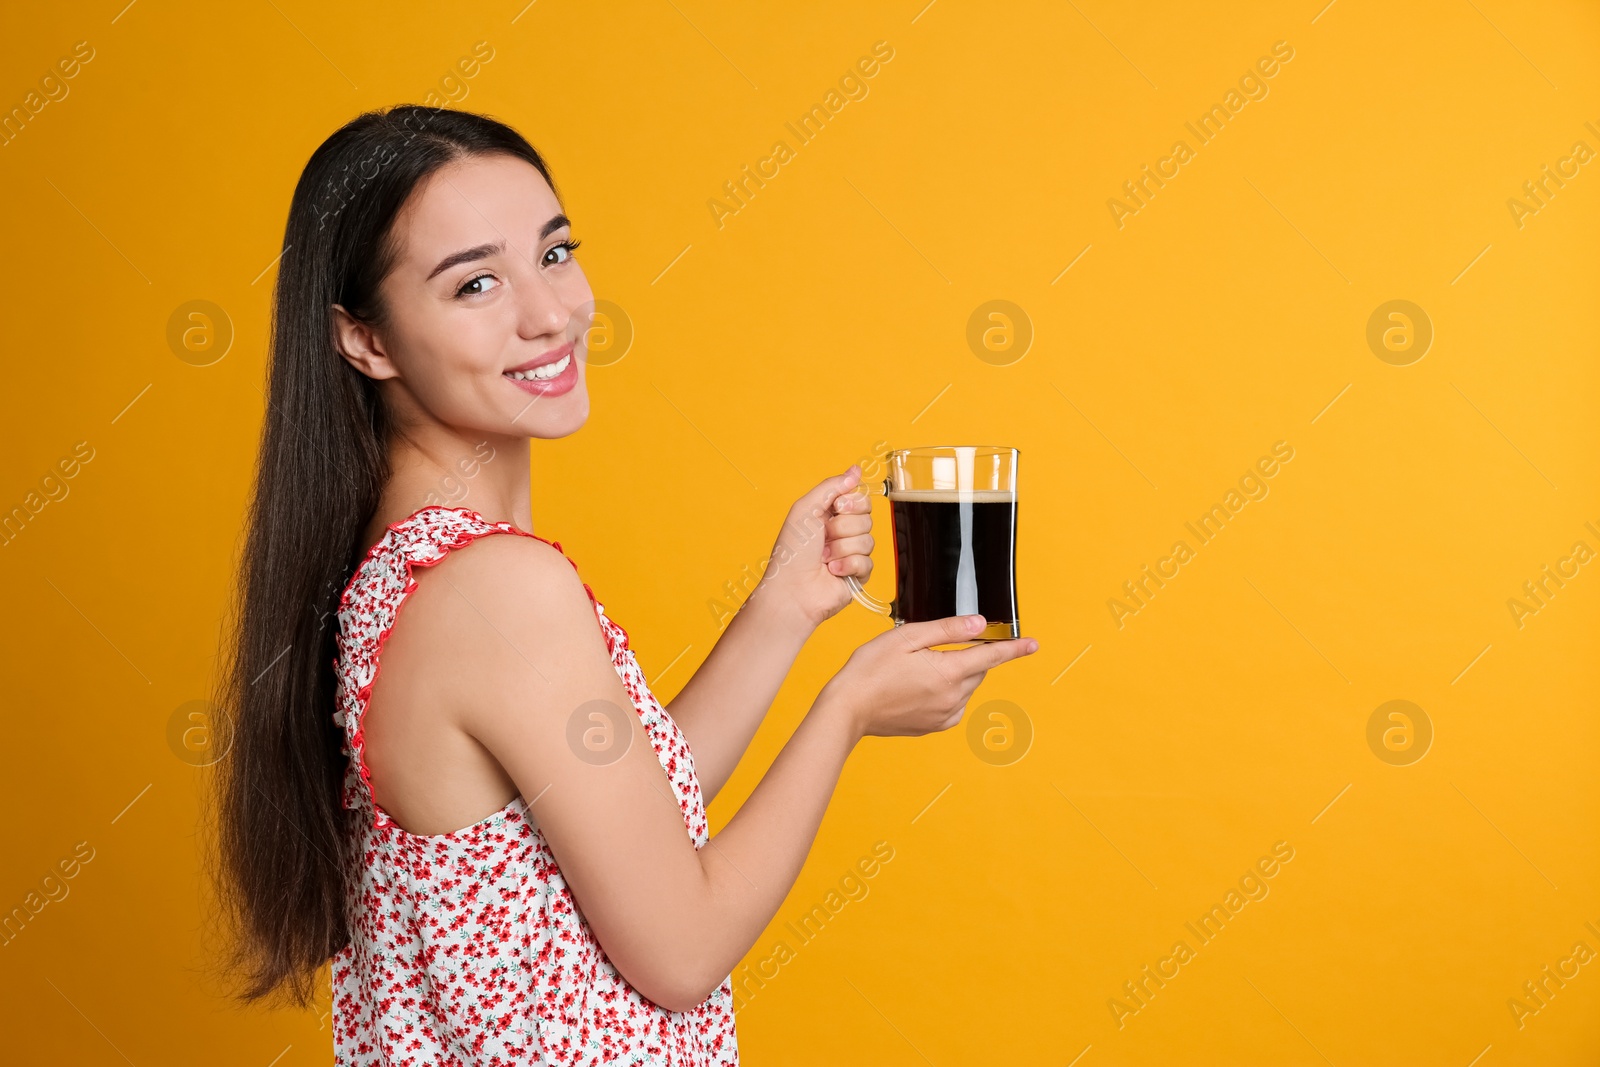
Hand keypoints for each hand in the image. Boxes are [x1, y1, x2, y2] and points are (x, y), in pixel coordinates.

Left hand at [754, 464, 874, 629]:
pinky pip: (867, 562)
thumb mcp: (806, 509)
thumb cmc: (792, 551)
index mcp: (830, 515)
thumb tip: (856, 469)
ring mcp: (851, 553)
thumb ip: (832, 486)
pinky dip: (847, 565)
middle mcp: (842, 532)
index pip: (860, 499)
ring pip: (868, 540)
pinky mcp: (858, 574)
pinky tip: (832, 571)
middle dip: (843, 527)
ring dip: (841, 548)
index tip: (837, 507)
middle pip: (867, 518)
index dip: (853, 502)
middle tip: (824, 537)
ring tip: (824, 558)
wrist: (793, 589)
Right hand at [818, 614, 1038, 739]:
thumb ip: (946, 630)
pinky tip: (918, 688)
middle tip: (934, 648)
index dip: (1013, 648)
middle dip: (968, 657)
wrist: (848, 709)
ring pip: (964, 688)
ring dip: (953, 675)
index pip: (991, 657)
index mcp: (948, 672)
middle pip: (976, 671)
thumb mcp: (907, 637)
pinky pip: (952, 705)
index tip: (1033, 644)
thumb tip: (979, 624)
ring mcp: (944, 715)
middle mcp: (952, 698)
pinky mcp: (934, 726)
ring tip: (916, 669)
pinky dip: (945, 693)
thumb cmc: (870, 669)